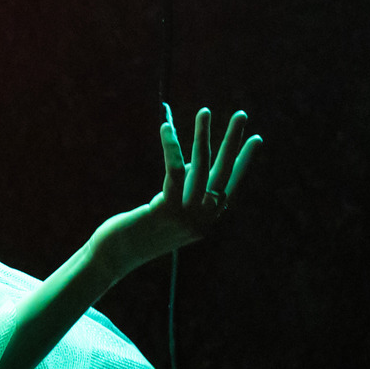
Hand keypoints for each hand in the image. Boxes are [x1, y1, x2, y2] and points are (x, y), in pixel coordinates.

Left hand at [96, 106, 262, 274]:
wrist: (113, 257)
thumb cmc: (137, 231)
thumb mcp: (167, 210)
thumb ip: (185, 190)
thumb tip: (196, 162)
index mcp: (206, 221)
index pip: (231, 185)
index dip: (244, 161)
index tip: (256, 138)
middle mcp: (202, 220)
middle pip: (223, 173)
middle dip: (233, 141)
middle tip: (241, 114)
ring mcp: (186, 217)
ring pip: (201, 168)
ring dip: (203, 136)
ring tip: (205, 111)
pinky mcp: (166, 210)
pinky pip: (174, 172)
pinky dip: (172, 148)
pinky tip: (167, 128)